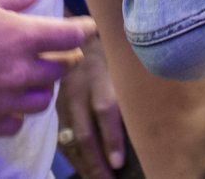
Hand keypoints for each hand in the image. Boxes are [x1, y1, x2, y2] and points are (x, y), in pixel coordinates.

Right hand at [0, 0, 95, 136]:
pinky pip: (17, 124)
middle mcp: (18, 70)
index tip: (88, 28)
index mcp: (21, 36)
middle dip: (66, 58)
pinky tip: (10, 102)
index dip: (84, 30)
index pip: (70, 36)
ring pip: (44, 100)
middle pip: (62, 69)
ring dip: (44, 87)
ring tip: (34, 77)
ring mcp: (3, 98)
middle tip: (61, 52)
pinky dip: (18, 114)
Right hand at [55, 31, 126, 178]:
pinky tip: (84, 170)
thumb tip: (149, 124)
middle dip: (97, 163)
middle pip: (85, 132)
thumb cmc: (111, 54)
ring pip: (71, 140)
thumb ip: (130, 88)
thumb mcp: (123, 63)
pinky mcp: (55, 109)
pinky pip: (62, 139)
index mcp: (99, 74)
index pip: (105, 109)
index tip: (118, 163)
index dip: (111, 138)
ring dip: (85, 165)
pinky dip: (73, 158)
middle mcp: (78, 89)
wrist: (78, 38)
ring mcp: (63, 101)